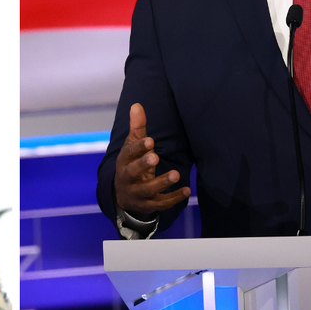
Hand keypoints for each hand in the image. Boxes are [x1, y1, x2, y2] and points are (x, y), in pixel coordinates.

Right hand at [114, 103, 190, 218]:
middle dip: (144, 165)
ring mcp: (138, 193)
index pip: (129, 154)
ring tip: (176, 174)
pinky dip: (174, 198)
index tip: (150, 141)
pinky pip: (161, 203)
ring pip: (148, 190)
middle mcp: (127, 178)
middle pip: (133, 172)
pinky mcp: (148, 205)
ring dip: (162, 182)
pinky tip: (187, 190)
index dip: (138, 148)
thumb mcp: (133, 147)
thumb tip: (137, 105)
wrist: (124, 195)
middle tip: (156, 157)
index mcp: (123, 161)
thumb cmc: (132, 164)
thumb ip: (137, 127)